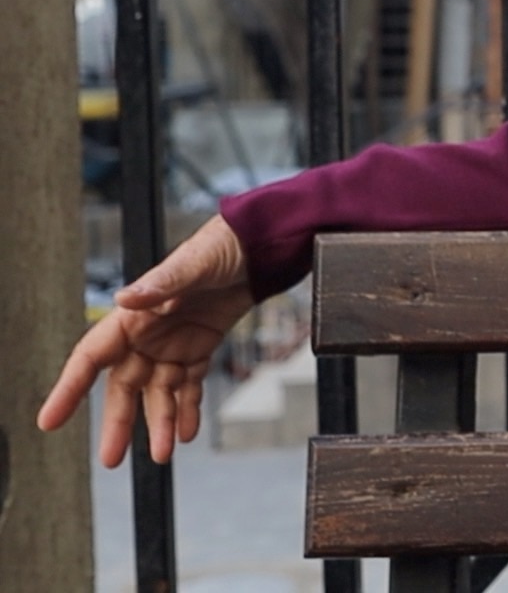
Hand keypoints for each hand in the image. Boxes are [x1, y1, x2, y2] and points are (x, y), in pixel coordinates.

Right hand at [37, 215, 254, 466]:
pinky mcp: (198, 348)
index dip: (69, 389)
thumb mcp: (192, 264)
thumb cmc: (218, 248)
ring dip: (158, 424)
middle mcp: (147, 335)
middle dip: (118, 423)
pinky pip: (188, 387)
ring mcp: (172, 344)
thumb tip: (125, 299)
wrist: (257, 247)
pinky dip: (187, 410)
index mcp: (133, 316)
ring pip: (158, 394)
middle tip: (111, 460)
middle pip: (123, 387)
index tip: (50, 421)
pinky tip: (186, 433)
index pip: (91, 358)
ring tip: (161, 455)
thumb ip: (160, 285)